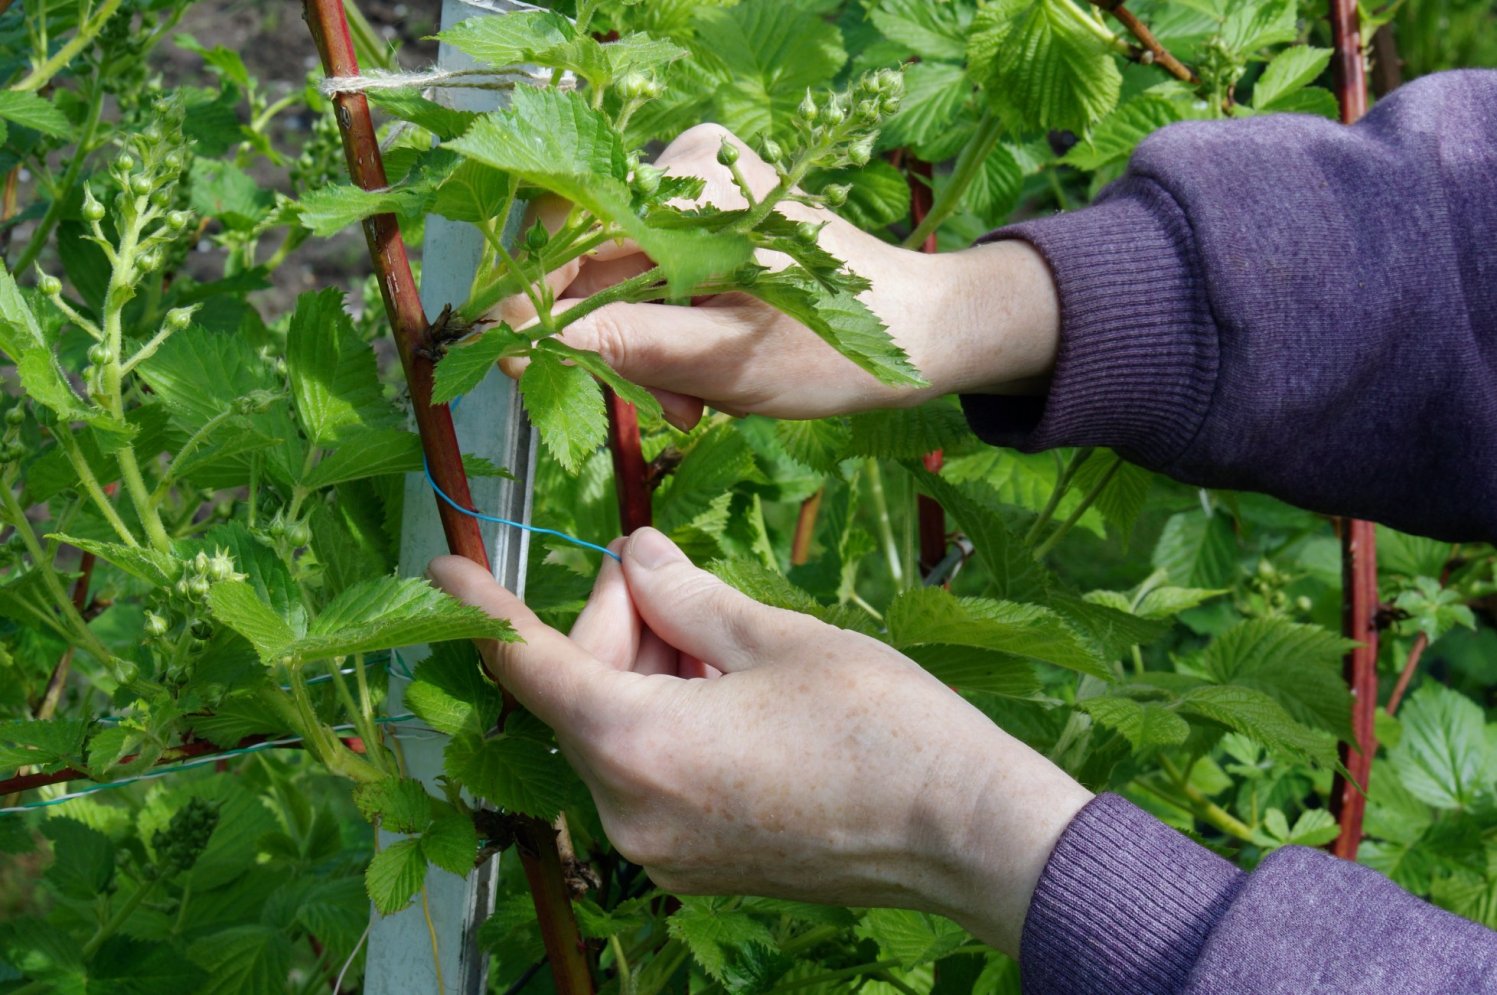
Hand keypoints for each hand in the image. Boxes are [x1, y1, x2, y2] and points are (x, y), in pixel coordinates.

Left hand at [428, 528, 1091, 956]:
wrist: (964, 835)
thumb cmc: (881, 725)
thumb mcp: (775, 634)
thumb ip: (684, 593)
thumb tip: (637, 555)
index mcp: (635, 744)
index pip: (528, 665)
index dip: (481, 611)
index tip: (443, 575)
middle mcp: (628, 811)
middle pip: (584, 691)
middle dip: (624, 629)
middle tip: (691, 592)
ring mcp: (660, 851)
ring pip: (619, 733)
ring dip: (655, 677)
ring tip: (740, 655)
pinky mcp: (694, 868)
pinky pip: (651, 777)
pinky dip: (672, 726)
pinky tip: (741, 703)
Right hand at [493, 124, 1060, 429]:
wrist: (917, 331)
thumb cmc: (833, 352)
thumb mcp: (721, 362)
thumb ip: (620, 343)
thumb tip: (514, 335)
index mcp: (694, 185)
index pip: (570, 235)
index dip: (534, 304)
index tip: (519, 367)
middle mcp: (690, 163)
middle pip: (592, 257)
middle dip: (611, 341)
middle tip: (660, 408)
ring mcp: (702, 184)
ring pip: (619, 273)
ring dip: (641, 346)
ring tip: (692, 402)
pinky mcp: (712, 210)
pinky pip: (651, 269)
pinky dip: (666, 326)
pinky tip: (701, 371)